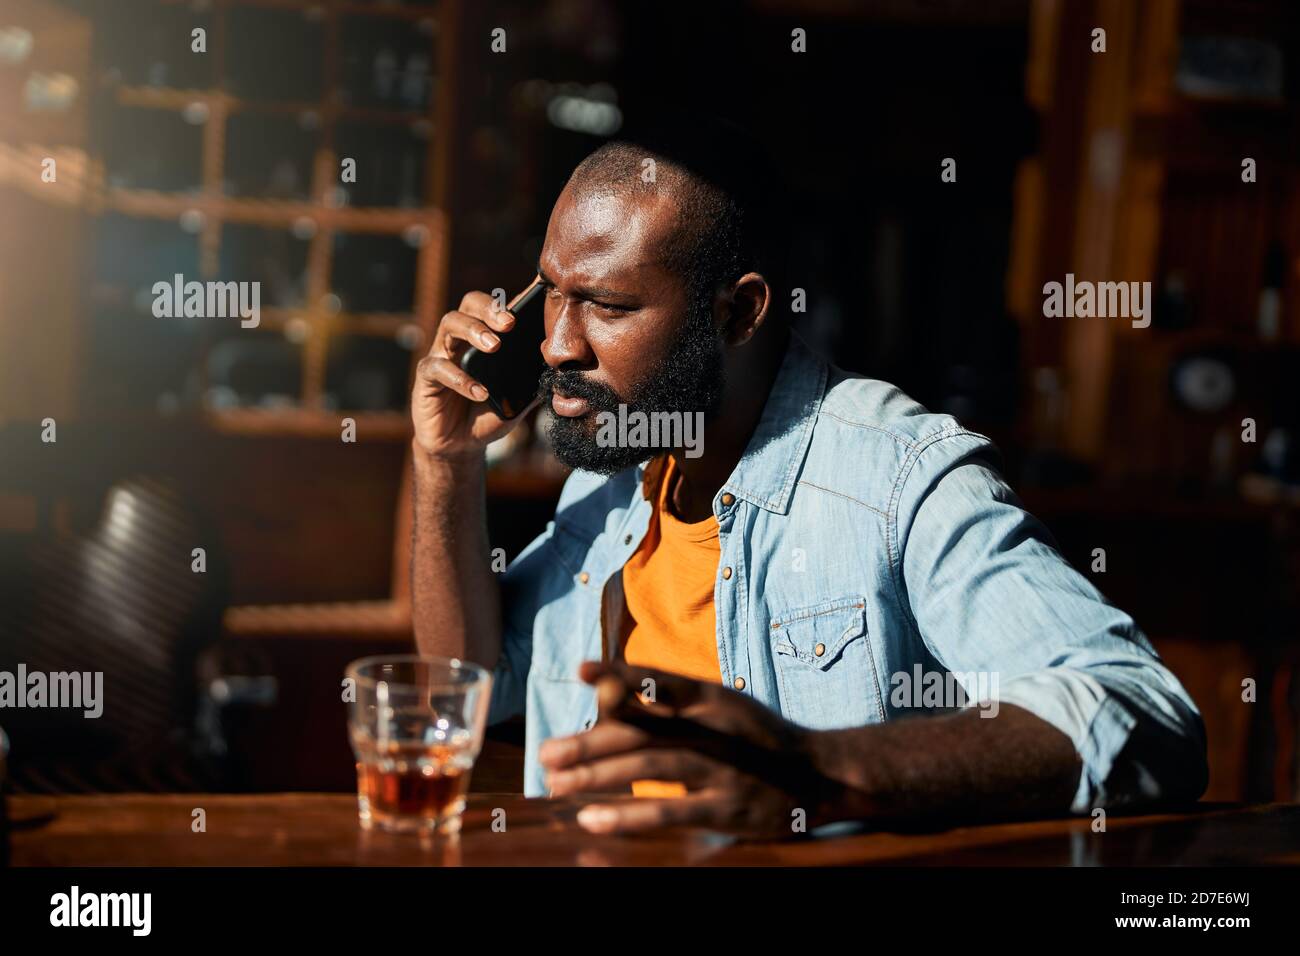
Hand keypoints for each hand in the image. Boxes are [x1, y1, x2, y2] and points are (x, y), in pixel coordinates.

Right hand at [411, 290, 537, 457]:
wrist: (462, 446)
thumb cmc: (490, 414)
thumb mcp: (519, 398)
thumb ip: (534, 381)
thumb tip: (558, 368)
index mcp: (484, 337)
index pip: (494, 307)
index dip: (509, 301)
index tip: (529, 301)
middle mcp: (461, 338)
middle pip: (468, 304)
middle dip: (489, 308)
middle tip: (510, 324)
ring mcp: (441, 354)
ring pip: (450, 324)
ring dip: (473, 330)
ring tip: (494, 346)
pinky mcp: (426, 377)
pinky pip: (438, 368)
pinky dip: (461, 379)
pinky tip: (480, 392)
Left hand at [538, 661, 853, 838]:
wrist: (819, 774)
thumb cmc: (753, 737)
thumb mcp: (718, 706)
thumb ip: (667, 700)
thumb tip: (606, 690)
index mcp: (711, 697)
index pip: (658, 679)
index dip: (619, 673)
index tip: (580, 671)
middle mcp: (714, 728)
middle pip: (642, 729)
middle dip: (589, 740)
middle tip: (546, 753)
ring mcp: (721, 768)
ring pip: (650, 766)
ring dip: (598, 775)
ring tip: (556, 784)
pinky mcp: (725, 808)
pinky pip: (669, 811)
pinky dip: (629, 814)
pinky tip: (592, 818)